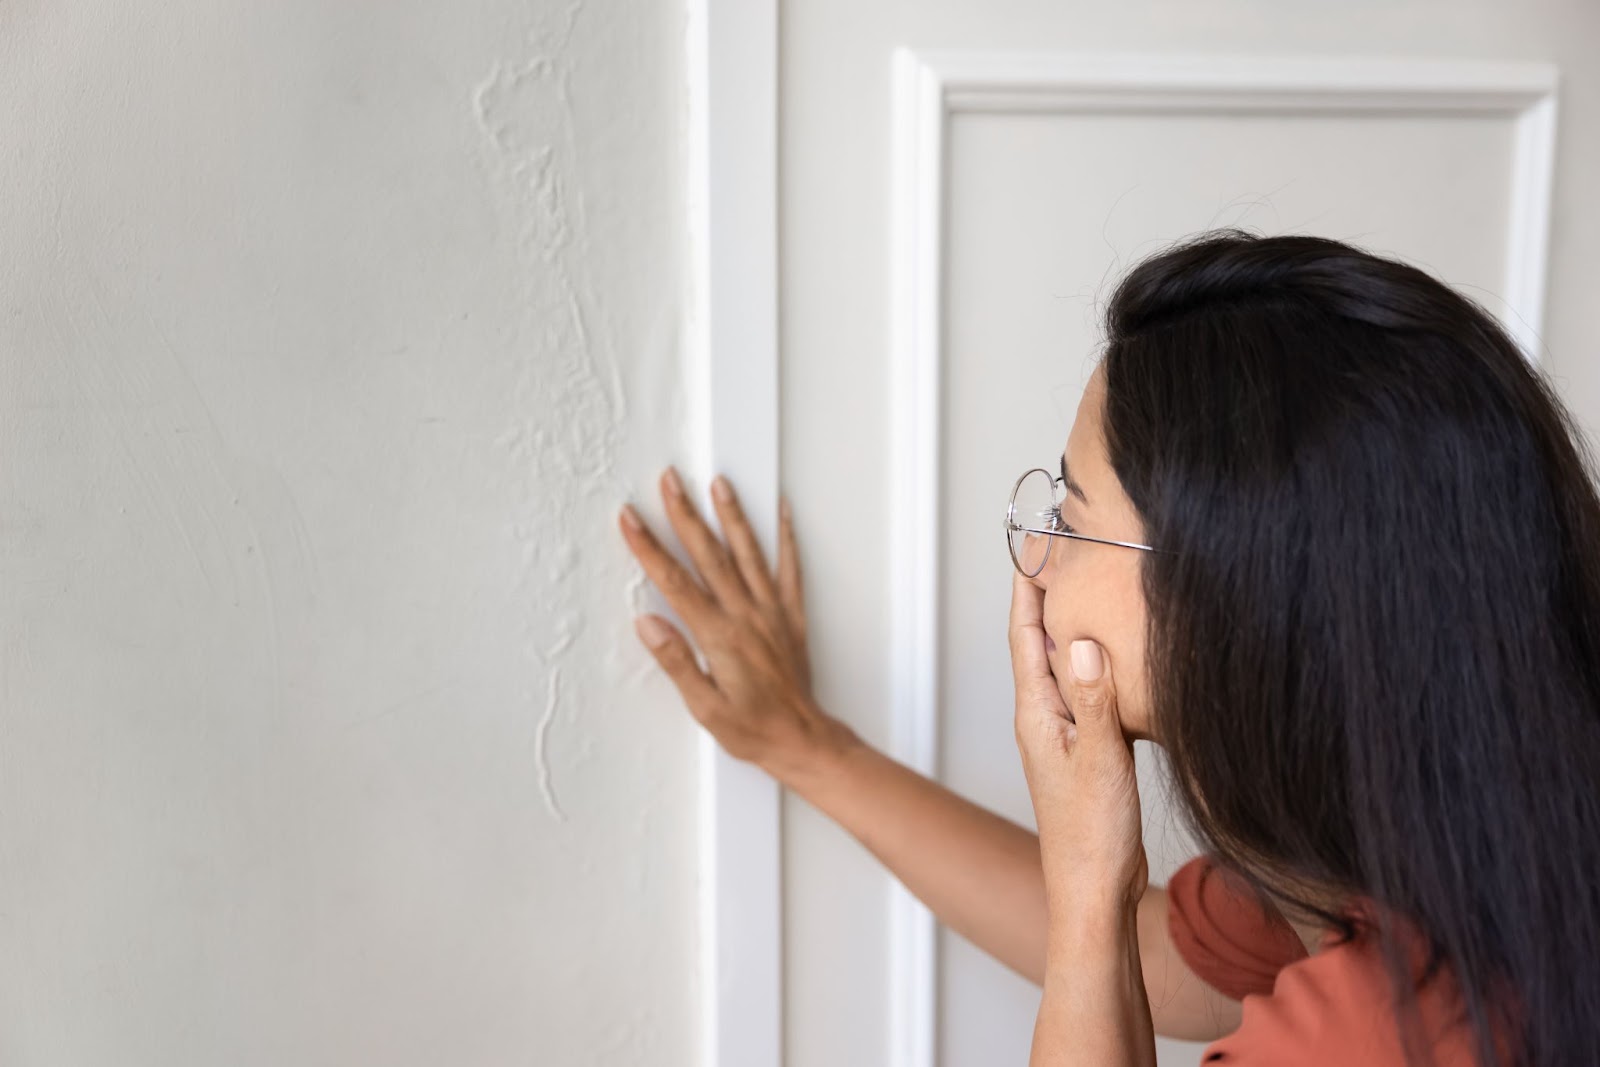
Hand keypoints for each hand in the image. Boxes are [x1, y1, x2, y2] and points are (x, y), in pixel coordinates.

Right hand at [618, 467, 840, 776]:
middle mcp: (746, 616)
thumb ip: (677, 661)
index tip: (631, 518)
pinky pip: (790, 569)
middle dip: (685, 514)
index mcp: (719, 636)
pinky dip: (787, 538)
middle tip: (669, 480)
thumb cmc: (753, 730)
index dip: (649, 547)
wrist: (803, 740)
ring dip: (731, 515)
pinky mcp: (791, 616)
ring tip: (719, 483)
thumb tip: (648, 623)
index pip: (676, 582)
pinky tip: (782, 511)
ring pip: (748, 553)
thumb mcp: (705, 707)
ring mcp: (771, 612)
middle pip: (709, 555)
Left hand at [1009, 570, 1147, 921]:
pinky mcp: (1086, 750)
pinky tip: (1113, 657)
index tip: (1031, 547)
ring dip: (1070, 628)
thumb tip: (1080, 641)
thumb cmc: (1091, 835)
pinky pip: (1085, 691)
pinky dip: (1094, 664)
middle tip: (1061, 552)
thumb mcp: (1100, 761)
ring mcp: (1063, 734)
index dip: (1027, 590)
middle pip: (1039, 643)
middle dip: (1046, 597)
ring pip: (1062, 666)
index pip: (1025, 636)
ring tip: (1086, 590)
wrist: (1093, 891)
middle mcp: (1043, 718)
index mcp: (1037, 714)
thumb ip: (1093, 700)